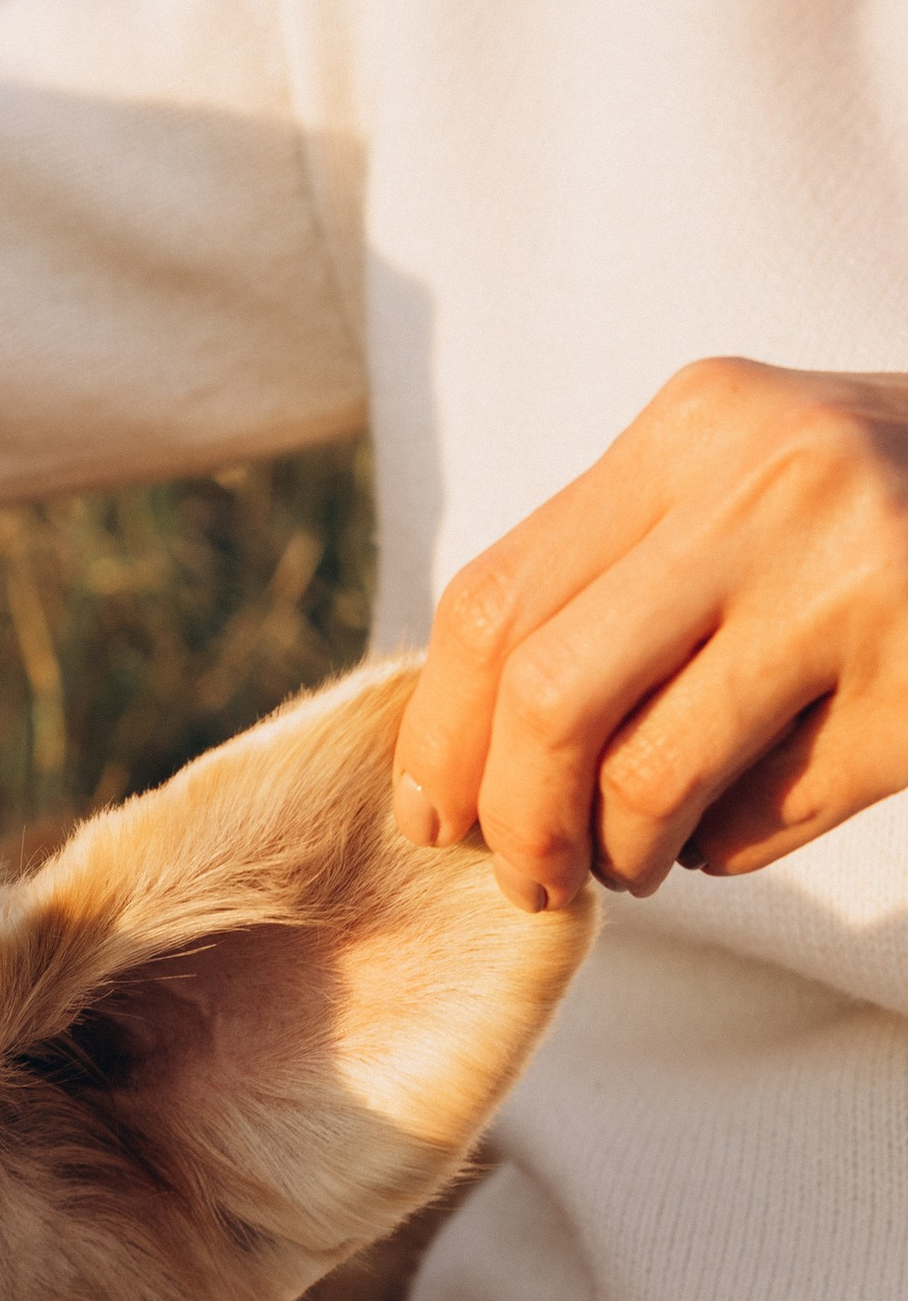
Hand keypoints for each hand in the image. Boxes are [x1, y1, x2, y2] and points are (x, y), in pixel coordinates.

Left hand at [394, 359, 907, 911]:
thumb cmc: (873, 518)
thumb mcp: (741, 486)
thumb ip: (614, 575)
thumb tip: (459, 751)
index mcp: (697, 425)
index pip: (494, 601)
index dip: (440, 735)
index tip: (435, 814)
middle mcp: (769, 485)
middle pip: (544, 697)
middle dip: (510, 818)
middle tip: (525, 875)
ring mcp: (855, 584)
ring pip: (644, 777)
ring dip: (615, 854)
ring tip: (632, 862)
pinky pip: (757, 821)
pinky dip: (719, 853)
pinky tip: (734, 829)